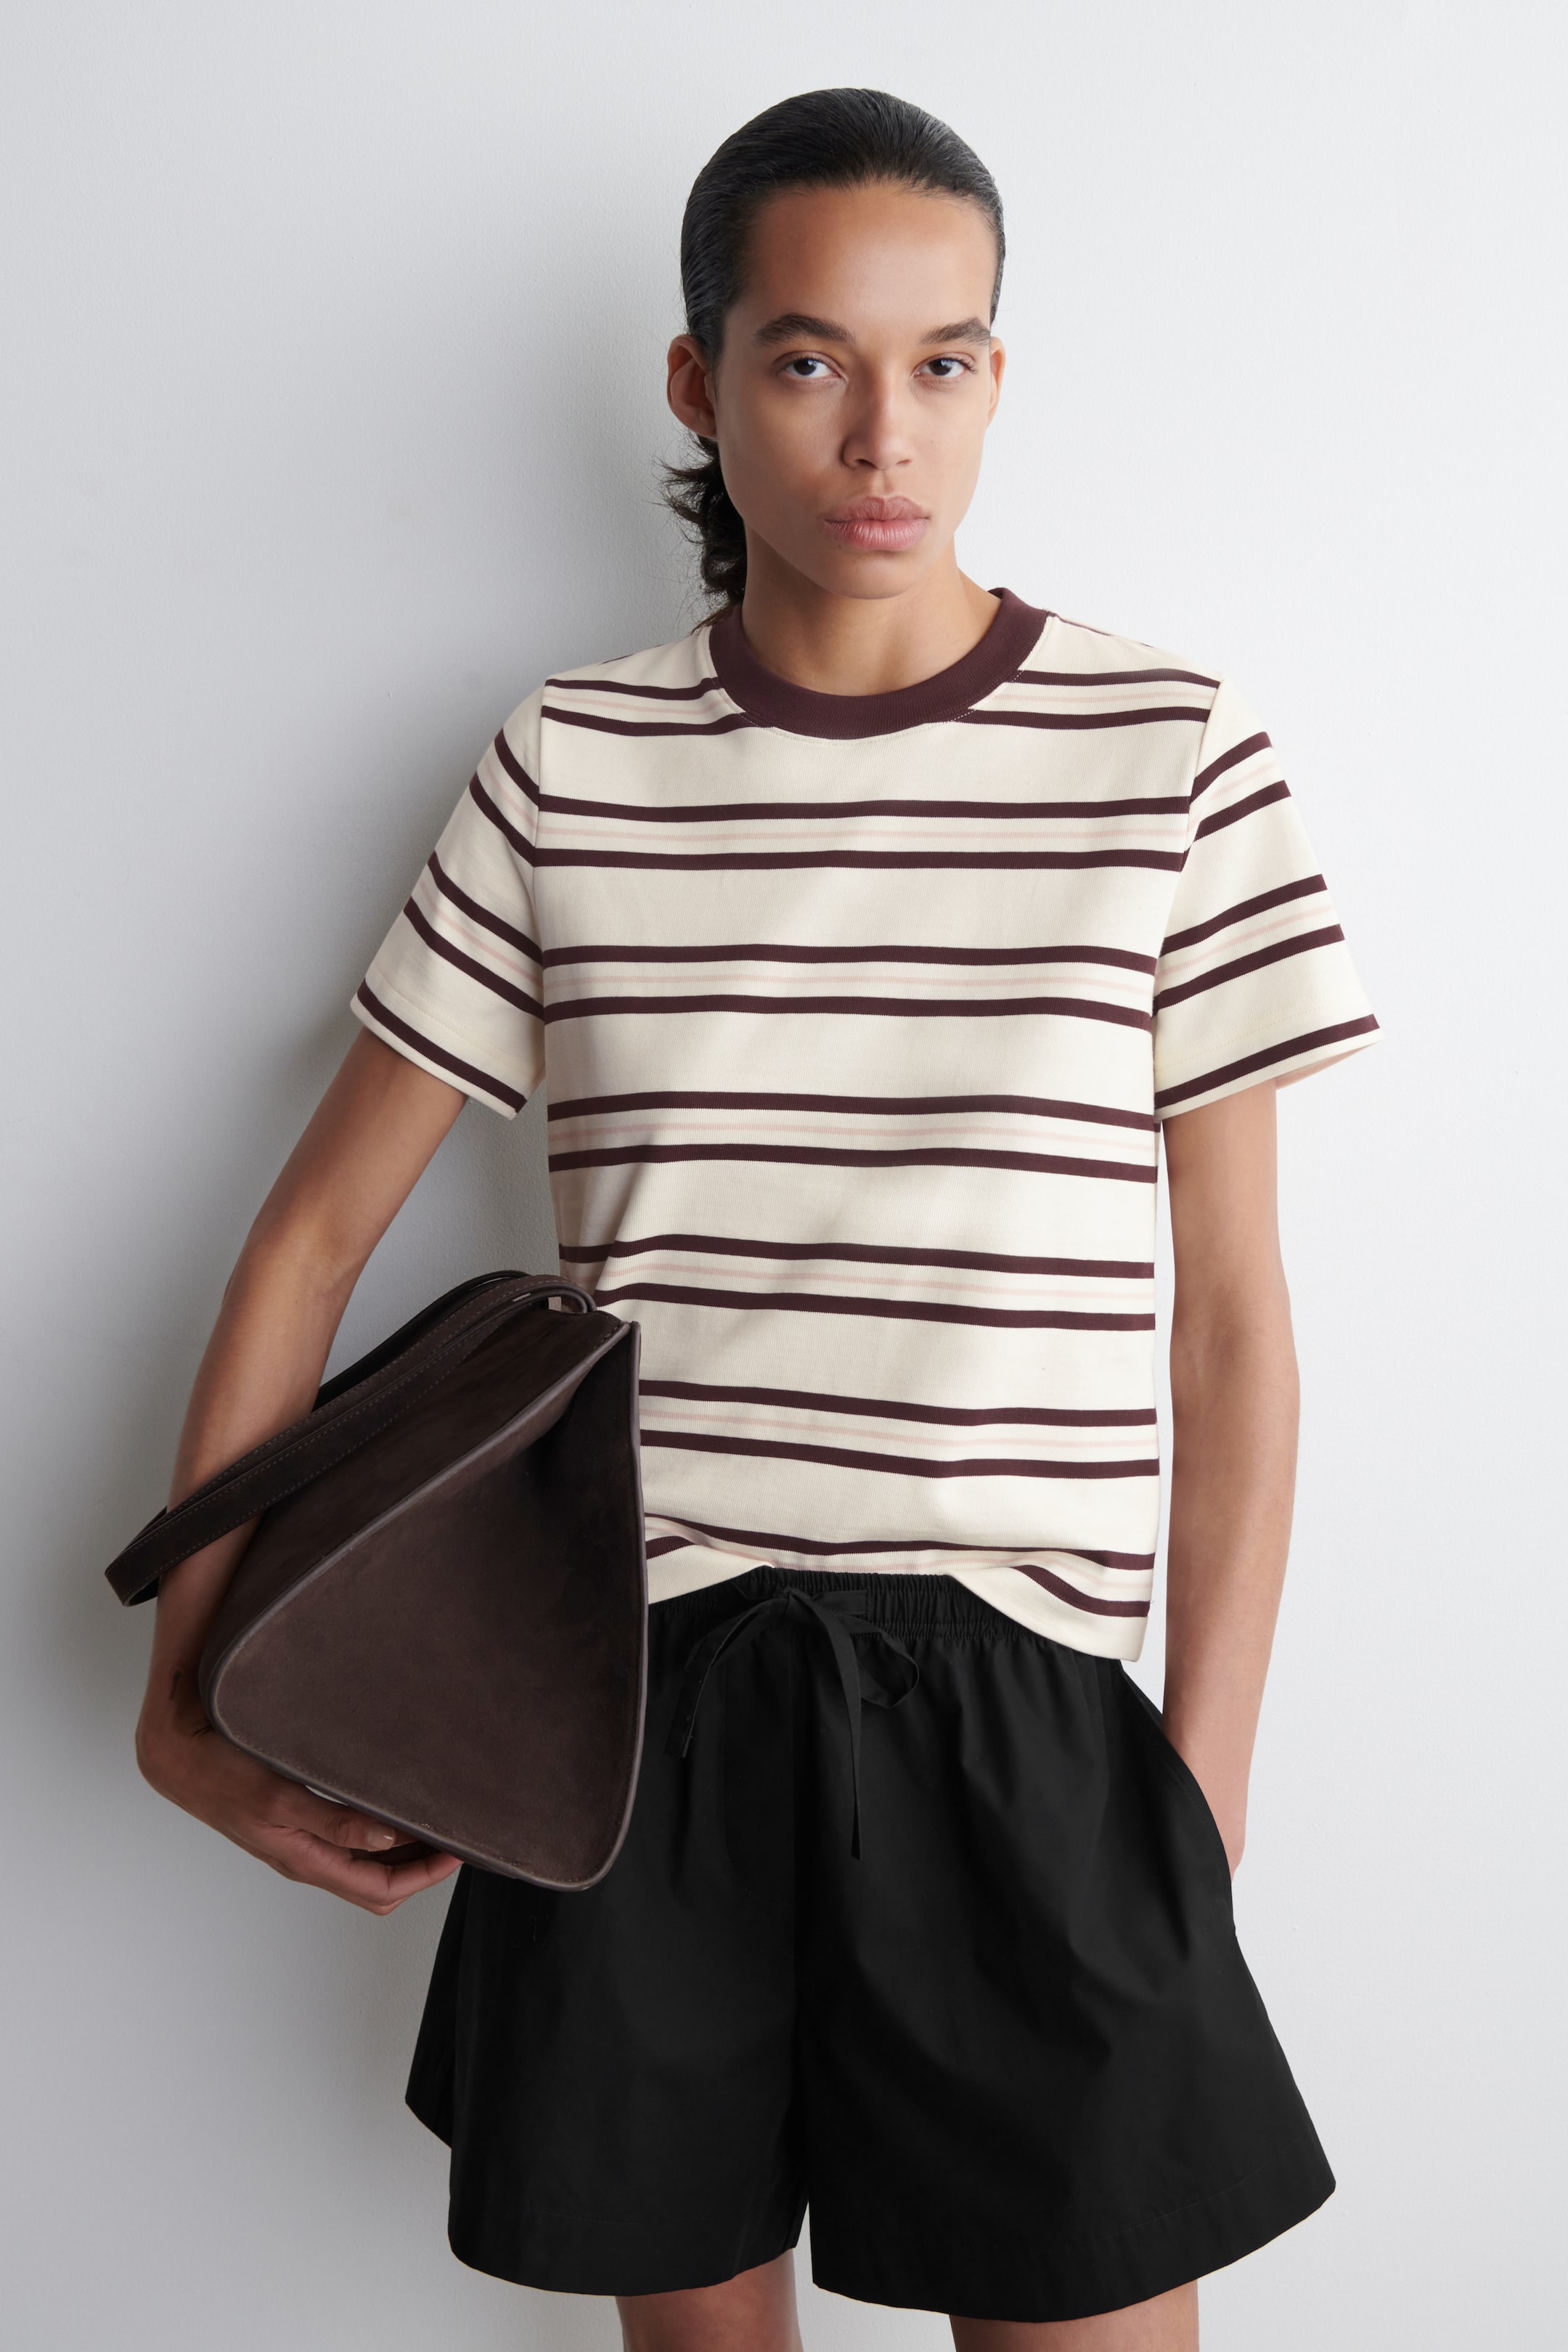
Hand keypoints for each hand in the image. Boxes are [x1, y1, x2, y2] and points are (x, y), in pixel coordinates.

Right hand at [137, 1675, 460, 1915]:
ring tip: (435, 1819)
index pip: (380, 1890)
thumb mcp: (280, 1799)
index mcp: (306, 1860)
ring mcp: (301, 1840)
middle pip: (378, 1883)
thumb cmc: (222, 1777)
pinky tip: (393, 1803)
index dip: (424, 1876)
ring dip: (402, 1848)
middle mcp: (308, 1857)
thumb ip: (334, 1822)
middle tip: (455, 1835)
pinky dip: (379, 1829)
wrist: (178, 1757)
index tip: (458, 1851)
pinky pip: (349, 1838)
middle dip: (421, 1867)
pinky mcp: (296, 1819)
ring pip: (365, 1861)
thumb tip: (388, 1837)